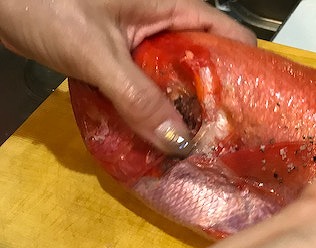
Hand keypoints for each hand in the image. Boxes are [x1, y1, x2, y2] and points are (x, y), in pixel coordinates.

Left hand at [0, 0, 254, 153]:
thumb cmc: (41, 1)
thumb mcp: (96, 53)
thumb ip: (137, 97)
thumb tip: (175, 141)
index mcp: (171, 5)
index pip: (228, 35)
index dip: (246, 71)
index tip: (254, 110)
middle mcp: (163, 22)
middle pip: (207, 62)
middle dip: (214, 100)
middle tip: (223, 139)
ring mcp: (142, 40)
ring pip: (176, 78)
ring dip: (182, 110)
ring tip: (193, 144)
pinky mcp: (121, 57)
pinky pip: (148, 87)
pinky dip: (153, 109)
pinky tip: (156, 133)